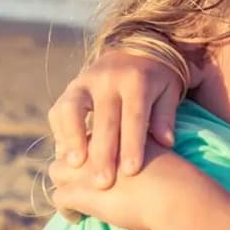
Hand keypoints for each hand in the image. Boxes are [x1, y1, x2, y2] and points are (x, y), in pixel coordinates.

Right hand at [47, 49, 184, 189]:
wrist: (137, 47)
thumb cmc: (158, 79)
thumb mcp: (169, 91)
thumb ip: (166, 116)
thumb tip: (166, 143)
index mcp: (137, 80)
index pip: (134, 116)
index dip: (132, 144)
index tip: (131, 172)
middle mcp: (109, 79)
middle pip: (103, 119)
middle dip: (102, 153)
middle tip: (102, 183)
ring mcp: (86, 81)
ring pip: (72, 109)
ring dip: (71, 138)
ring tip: (74, 166)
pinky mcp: (72, 87)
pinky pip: (59, 109)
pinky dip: (61, 132)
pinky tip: (65, 155)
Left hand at [48, 140, 176, 229]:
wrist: (175, 193)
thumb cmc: (174, 176)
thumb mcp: (156, 149)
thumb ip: (143, 145)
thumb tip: (149, 149)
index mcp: (113, 130)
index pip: (88, 136)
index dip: (86, 152)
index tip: (90, 166)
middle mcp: (95, 144)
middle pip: (68, 149)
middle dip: (69, 167)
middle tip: (78, 183)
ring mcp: (84, 167)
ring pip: (56, 170)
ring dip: (63, 185)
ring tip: (76, 200)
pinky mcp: (80, 191)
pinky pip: (59, 198)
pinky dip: (65, 210)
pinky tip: (77, 218)